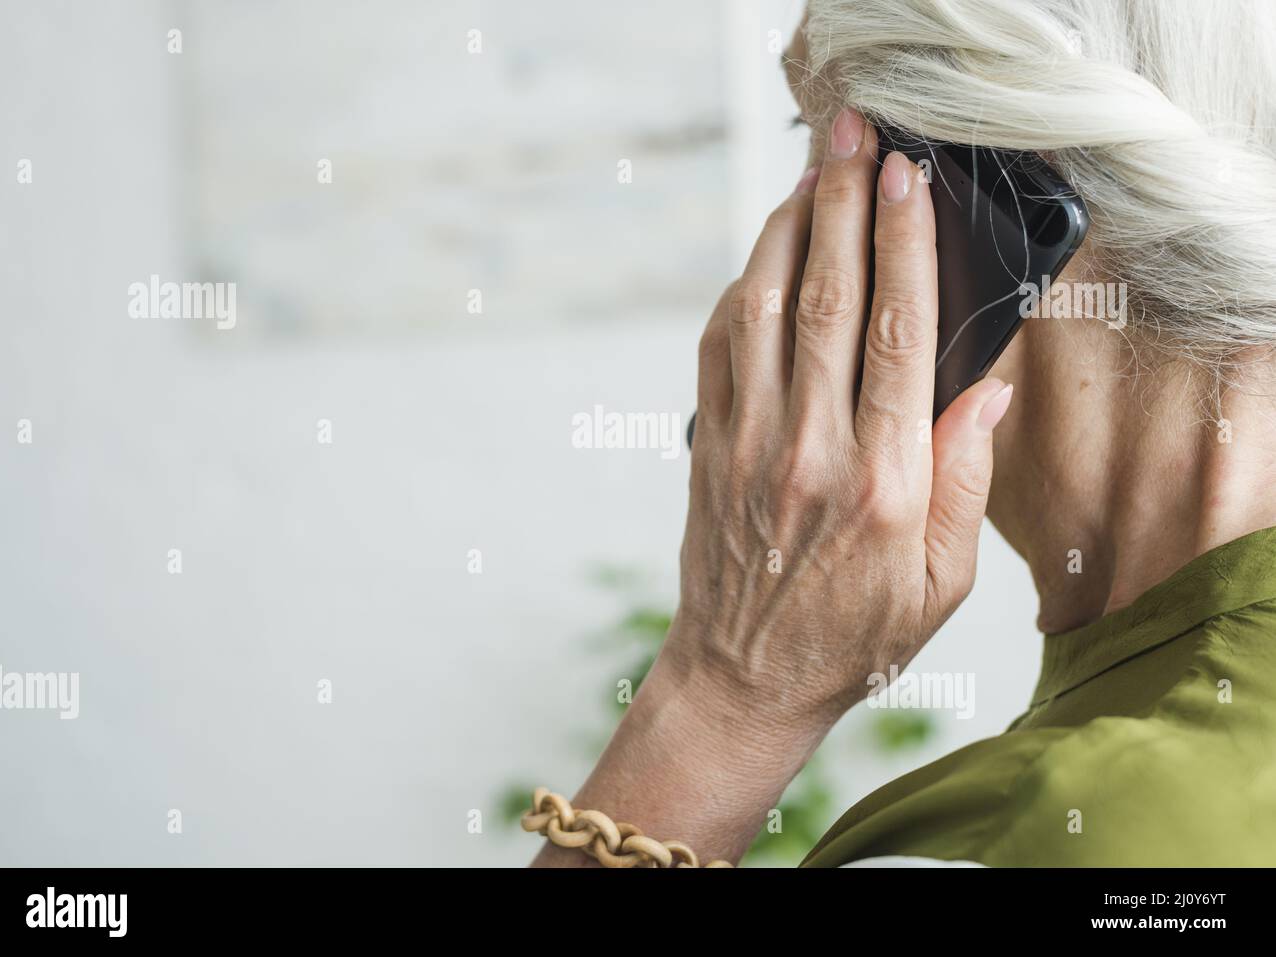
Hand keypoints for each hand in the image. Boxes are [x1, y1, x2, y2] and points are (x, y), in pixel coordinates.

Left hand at [669, 109, 1013, 741]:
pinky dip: (739, 292)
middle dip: (840, 204)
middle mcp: (809, 452)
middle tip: (853, 138)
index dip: (901, 244)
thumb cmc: (854, 635)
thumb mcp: (942, 582)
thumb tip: (984, 392)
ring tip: (809, 174)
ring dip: (784, 230)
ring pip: (761, 311)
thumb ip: (965, 483)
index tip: (906, 179)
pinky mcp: (706, 449)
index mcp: (883, 483)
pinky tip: (762, 258)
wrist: (746, 677)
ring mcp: (747, 446)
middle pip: (826, 300)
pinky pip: (717, 350)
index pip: (895, 336)